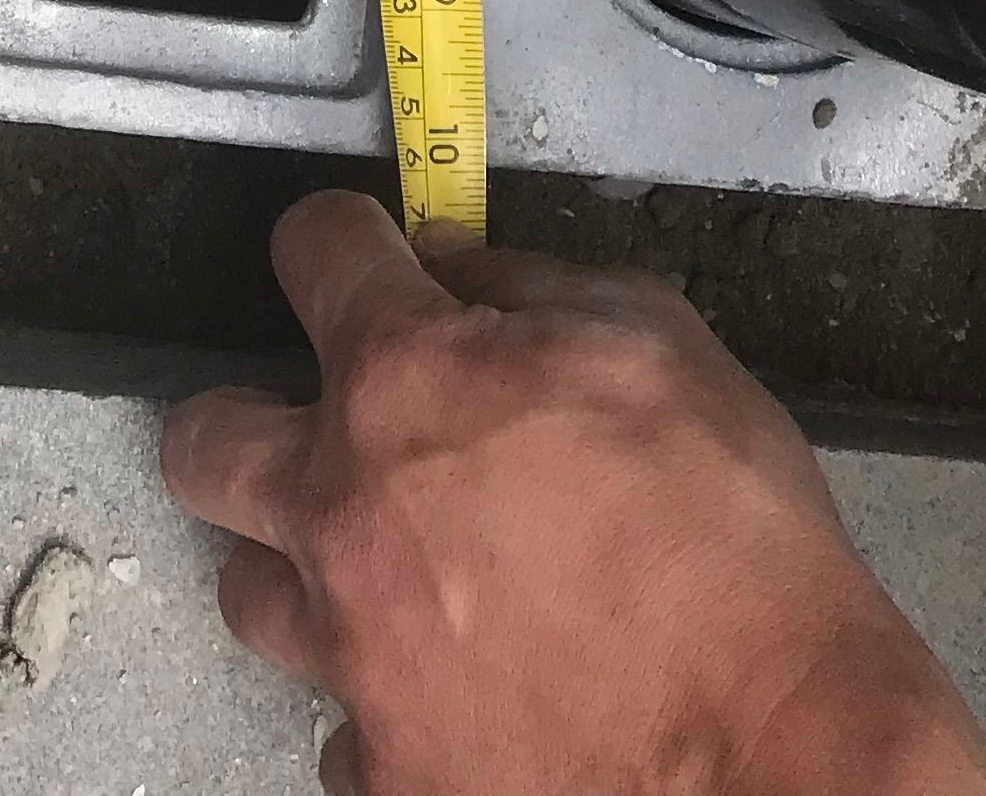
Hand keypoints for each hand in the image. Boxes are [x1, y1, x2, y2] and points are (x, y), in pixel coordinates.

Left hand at [160, 193, 985, 795]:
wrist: (779, 742)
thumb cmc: (734, 531)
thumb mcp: (656, 340)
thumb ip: (527, 284)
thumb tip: (448, 264)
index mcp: (406, 378)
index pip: (310, 251)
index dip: (342, 242)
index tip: (364, 261)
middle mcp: (345, 508)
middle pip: (206, 443)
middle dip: (254, 420)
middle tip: (336, 436)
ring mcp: (353, 654)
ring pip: (252, 592)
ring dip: (311, 567)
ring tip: (401, 574)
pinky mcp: (384, 769)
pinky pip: (339, 725)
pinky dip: (385, 700)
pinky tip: (460, 684)